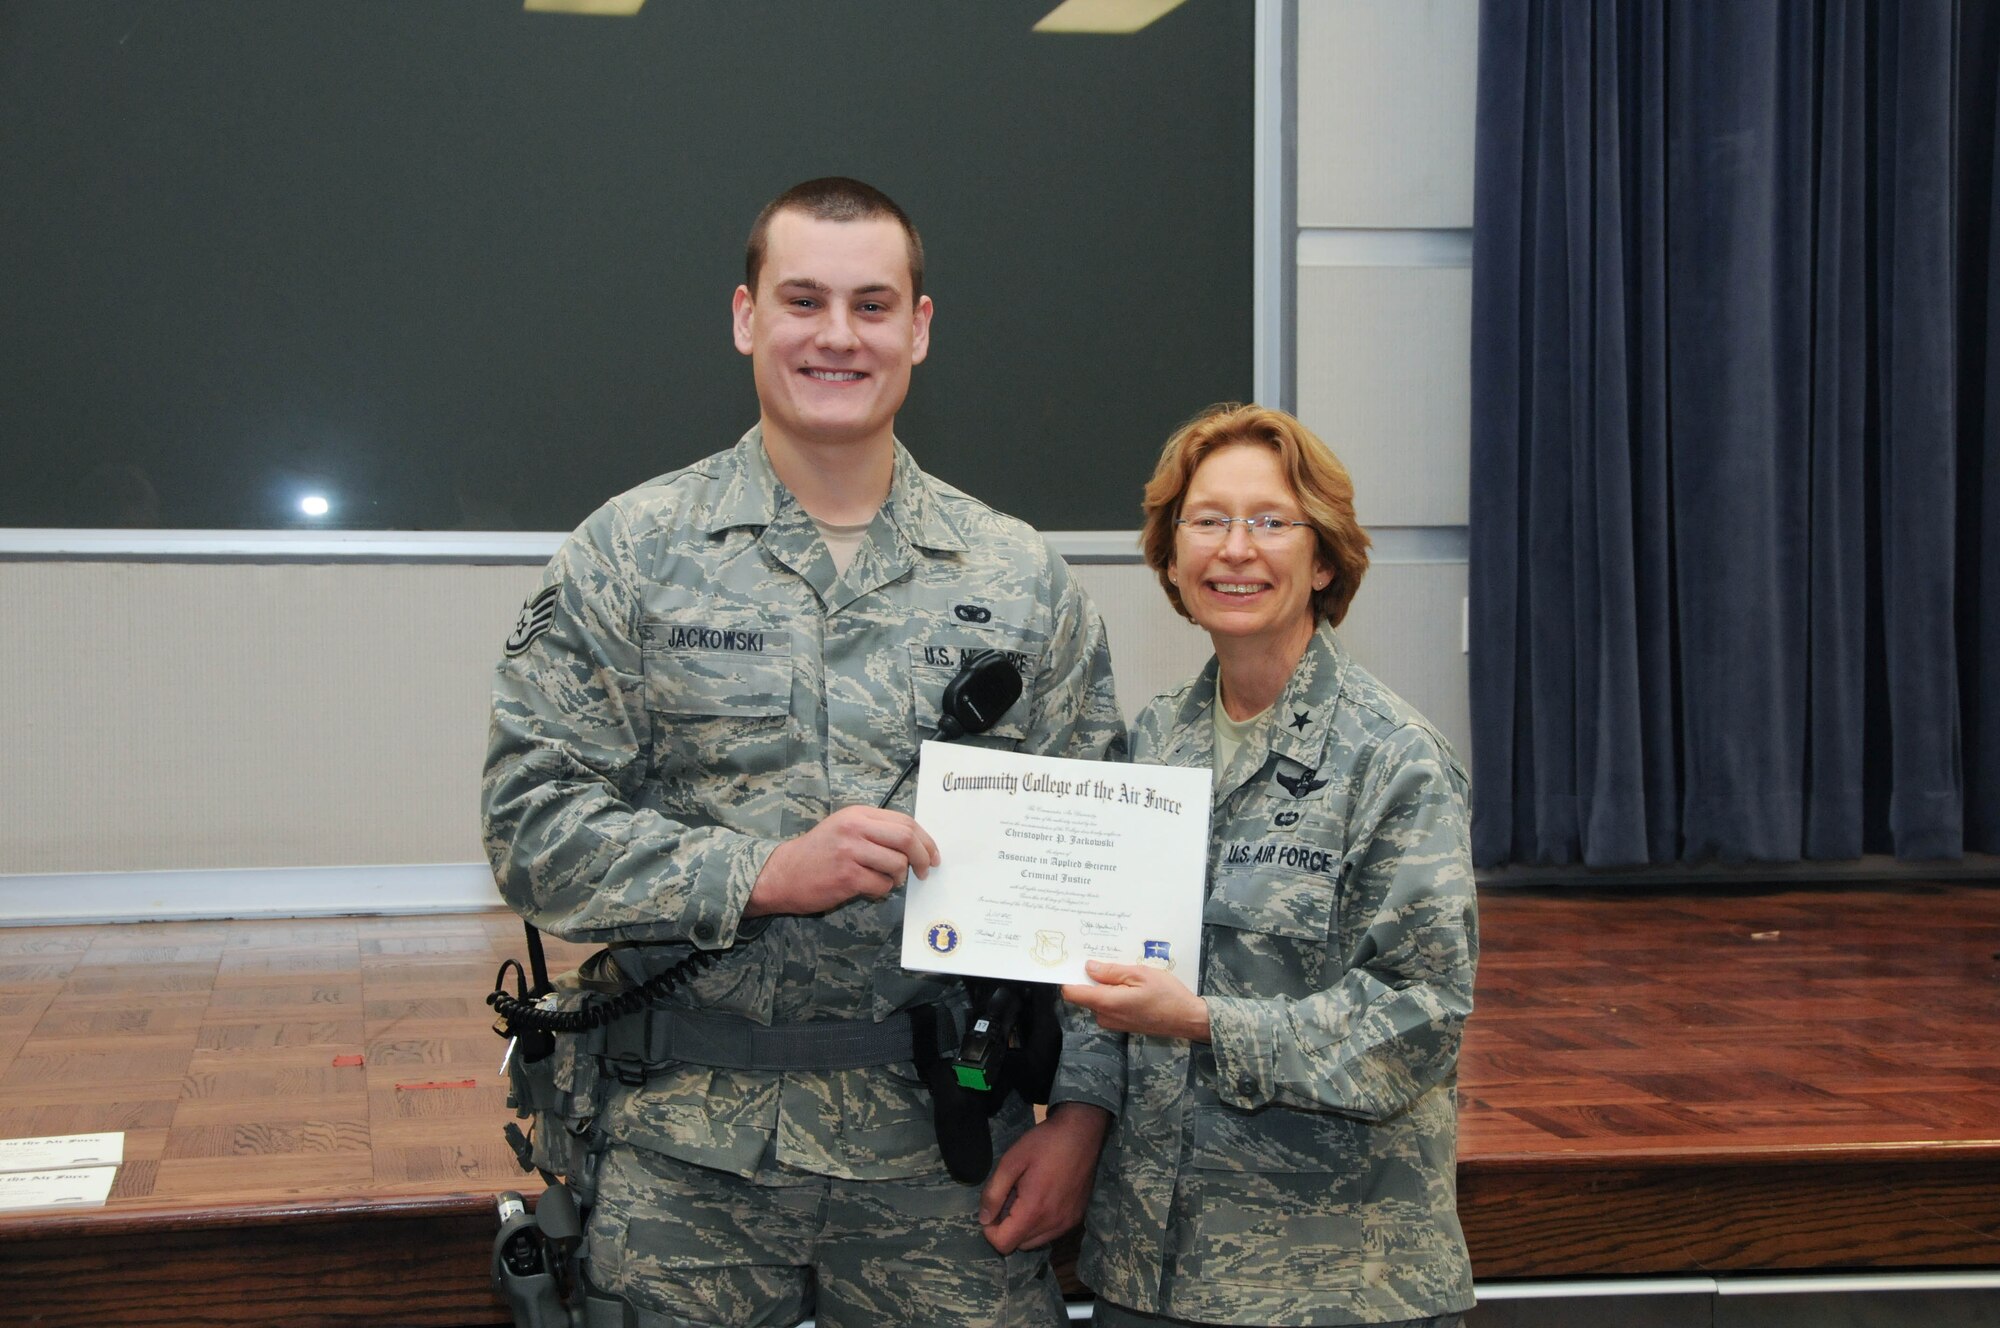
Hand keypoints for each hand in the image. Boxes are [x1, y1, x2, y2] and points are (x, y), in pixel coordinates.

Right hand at [745, 806, 939, 916]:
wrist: (783, 874)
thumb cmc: (818, 853)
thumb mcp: (845, 828)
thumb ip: (876, 829)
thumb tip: (915, 842)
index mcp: (858, 814)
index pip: (905, 821)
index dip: (925, 839)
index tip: (932, 854)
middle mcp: (855, 829)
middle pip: (907, 839)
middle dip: (923, 857)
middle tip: (925, 870)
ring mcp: (850, 852)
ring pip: (897, 865)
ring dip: (898, 877)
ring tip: (886, 880)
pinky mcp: (847, 877)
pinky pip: (882, 885)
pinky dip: (882, 890)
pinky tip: (868, 888)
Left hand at [978, 1102, 1111, 1253]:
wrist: (1082, 1132)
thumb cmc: (1044, 1143)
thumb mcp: (1011, 1161)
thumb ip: (993, 1193)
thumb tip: (983, 1219)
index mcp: (1034, 1211)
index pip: (1004, 1244)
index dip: (990, 1231)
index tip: (992, 1208)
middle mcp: (1053, 1225)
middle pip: (1019, 1245)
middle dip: (1007, 1227)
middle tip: (1009, 1197)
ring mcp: (1067, 1223)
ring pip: (1035, 1241)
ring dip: (1024, 1227)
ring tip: (1025, 1197)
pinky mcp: (1076, 1218)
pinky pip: (1051, 1233)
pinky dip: (1040, 1224)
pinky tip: (1041, 1198)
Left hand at [1062, 960, 1210, 1041]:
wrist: (1188, 1019)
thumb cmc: (1167, 995)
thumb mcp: (1140, 975)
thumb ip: (1112, 972)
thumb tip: (1089, 967)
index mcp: (1107, 1003)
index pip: (1072, 993)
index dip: (1069, 976)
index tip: (1073, 962)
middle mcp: (1105, 1016)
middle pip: (1085, 994)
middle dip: (1091, 978)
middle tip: (1106, 960)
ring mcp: (1114, 1023)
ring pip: (1097, 1000)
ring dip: (1105, 986)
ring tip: (1125, 972)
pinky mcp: (1122, 1024)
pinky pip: (1109, 1006)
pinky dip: (1114, 994)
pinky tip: (1131, 985)